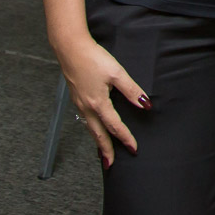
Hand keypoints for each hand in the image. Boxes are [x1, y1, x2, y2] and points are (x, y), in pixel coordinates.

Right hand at [56, 34, 150, 166]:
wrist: (70, 49)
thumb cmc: (93, 59)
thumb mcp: (117, 73)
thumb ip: (131, 90)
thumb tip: (144, 104)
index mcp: (98, 104)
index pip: (115, 126)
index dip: (125, 138)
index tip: (133, 149)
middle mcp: (86, 108)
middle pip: (98, 134)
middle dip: (105, 151)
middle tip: (111, 166)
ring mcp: (79, 104)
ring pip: (90, 128)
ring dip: (97, 141)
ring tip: (103, 153)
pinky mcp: (76, 98)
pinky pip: (85, 120)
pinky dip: (91, 129)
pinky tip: (94, 129)